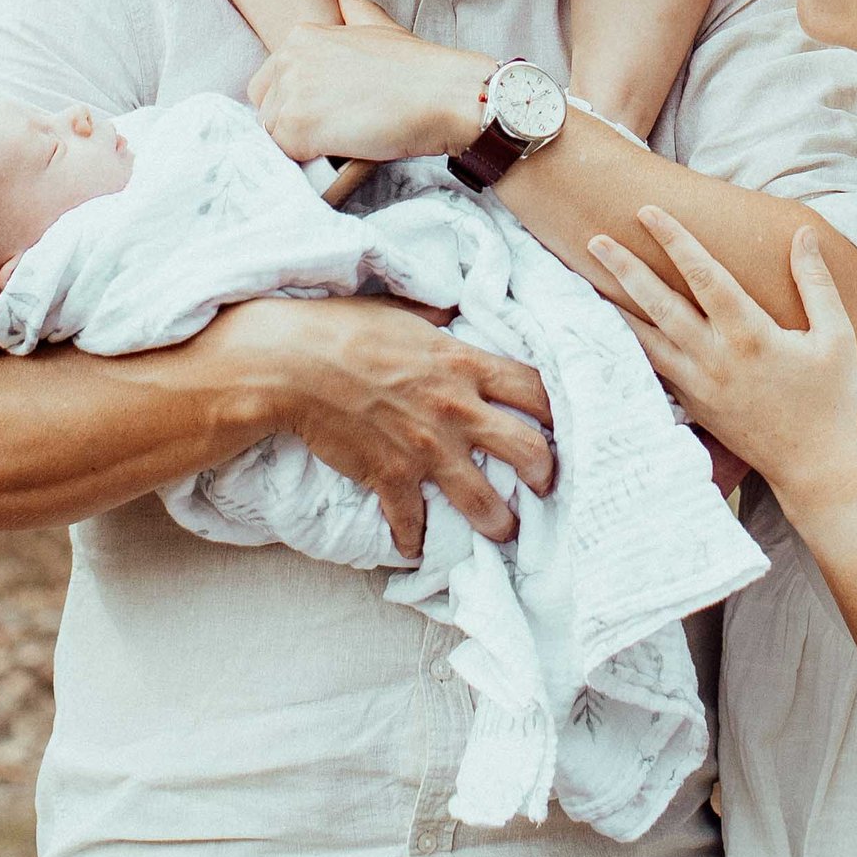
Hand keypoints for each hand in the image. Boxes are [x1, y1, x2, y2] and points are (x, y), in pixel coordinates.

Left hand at [248, 0, 491, 168]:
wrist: (440, 94)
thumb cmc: (417, 67)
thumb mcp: (381, 28)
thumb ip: (356, 12)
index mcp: (301, 36)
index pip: (270, 81)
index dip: (296, 102)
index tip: (326, 111)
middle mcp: (288, 60)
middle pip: (267, 108)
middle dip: (293, 123)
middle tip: (334, 129)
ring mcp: (290, 94)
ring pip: (274, 134)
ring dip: (302, 144)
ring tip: (341, 140)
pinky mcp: (297, 128)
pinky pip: (286, 155)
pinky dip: (309, 160)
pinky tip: (339, 150)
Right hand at [248, 295, 554, 555]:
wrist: (294, 365)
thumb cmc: (344, 329)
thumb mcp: (403, 312)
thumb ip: (437, 316)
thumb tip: (451, 308)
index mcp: (465, 365)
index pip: (536, 389)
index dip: (558, 411)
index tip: (561, 425)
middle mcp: (458, 410)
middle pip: (530, 451)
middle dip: (546, 475)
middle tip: (544, 486)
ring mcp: (427, 449)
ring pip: (485, 502)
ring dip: (498, 524)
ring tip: (502, 531)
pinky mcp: (392, 478)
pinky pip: (413, 524)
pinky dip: (413, 541)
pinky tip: (413, 548)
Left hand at [589, 210, 856, 528]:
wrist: (813, 469)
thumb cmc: (829, 401)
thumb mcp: (837, 338)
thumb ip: (817, 283)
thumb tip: (805, 235)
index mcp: (750, 335)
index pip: (703, 276)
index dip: (675, 240)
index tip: (649, 211)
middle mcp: (716, 358)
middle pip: (660, 305)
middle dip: (625, 269)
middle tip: (595, 239)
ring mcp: (699, 385)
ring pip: (646, 339)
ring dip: (615, 306)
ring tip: (585, 278)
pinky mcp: (692, 405)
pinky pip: (652, 368)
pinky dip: (629, 344)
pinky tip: (610, 327)